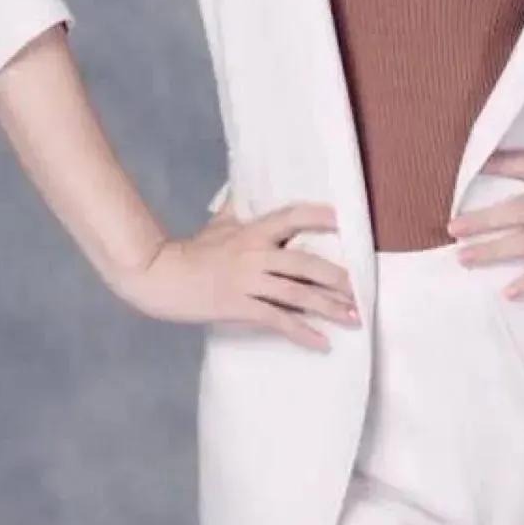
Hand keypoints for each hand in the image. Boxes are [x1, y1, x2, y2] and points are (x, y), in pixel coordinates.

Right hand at [108, 200, 359, 348]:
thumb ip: (239, 204)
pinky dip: (302, 333)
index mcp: (252, 231)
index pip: (292, 217)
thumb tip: (247, 180)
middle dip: (337, 278)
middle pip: (305, 263)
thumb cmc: (192, 249)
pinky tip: (322, 343)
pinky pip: (278, 321)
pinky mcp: (240, 306)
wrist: (161, 277)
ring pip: (297, 294)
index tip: (344, 221)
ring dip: (328, 307)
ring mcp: (248, 282)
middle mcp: (255, 254)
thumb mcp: (219, 222)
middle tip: (362, 289)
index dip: (319, 216)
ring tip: (353, 317)